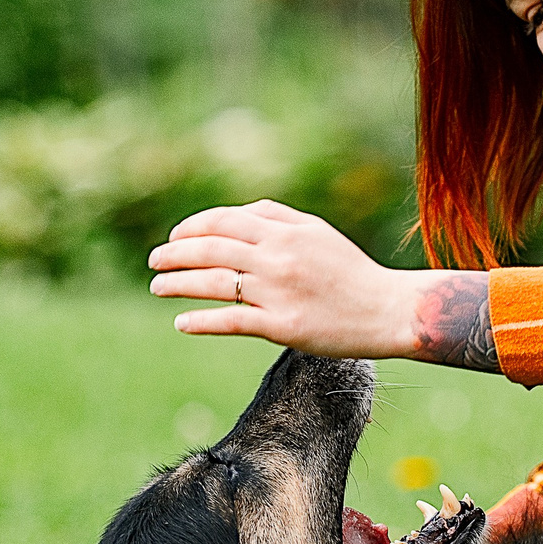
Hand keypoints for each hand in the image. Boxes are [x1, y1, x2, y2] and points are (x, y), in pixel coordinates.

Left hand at [148, 201, 420, 355]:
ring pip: (215, 284)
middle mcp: (278, 258)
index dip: (192, 228)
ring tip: (158, 287)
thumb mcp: (317, 232)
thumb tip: (233, 216)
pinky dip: (202, 321)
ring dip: (179, 285)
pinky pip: (232, 321)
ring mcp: (279, 293)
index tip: (174, 238)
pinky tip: (182, 323)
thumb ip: (277, 218)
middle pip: (211, 250)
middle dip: (174, 254)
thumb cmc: (351, 272)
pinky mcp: (283, 327)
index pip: (224, 221)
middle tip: (154, 261)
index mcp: (285, 232)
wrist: (388, 310)